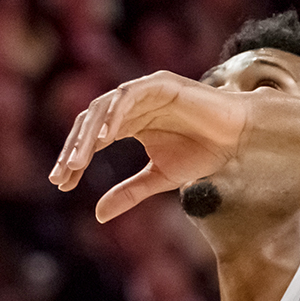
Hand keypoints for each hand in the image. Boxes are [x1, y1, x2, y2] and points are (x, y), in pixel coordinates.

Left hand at [48, 71, 249, 222]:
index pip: (90, 138)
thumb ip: (130, 192)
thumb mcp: (160, 178)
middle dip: (74, 149)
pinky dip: (116, 115)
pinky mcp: (160, 84)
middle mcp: (131, 104)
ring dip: (89, 134)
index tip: (61, 184)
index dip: (73, 159)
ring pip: (104, 108)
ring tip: (79, 161)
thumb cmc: (203, 153)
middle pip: (90, 122)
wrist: (238, 136)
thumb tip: (98, 216)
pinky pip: (130, 97)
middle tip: (64, 175)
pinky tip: (106, 138)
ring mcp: (144, 91)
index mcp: (128, 122)